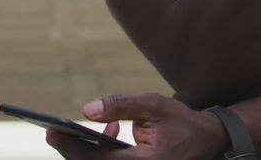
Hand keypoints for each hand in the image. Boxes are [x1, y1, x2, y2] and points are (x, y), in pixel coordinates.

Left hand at [45, 93, 227, 159]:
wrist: (209, 140)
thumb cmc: (181, 121)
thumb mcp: (152, 105)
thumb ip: (119, 106)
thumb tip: (86, 109)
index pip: (98, 159)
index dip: (71, 146)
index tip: (51, 132)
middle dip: (71, 150)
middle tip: (51, 132)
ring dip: (86, 152)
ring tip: (79, 129)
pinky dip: (102, 153)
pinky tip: (109, 133)